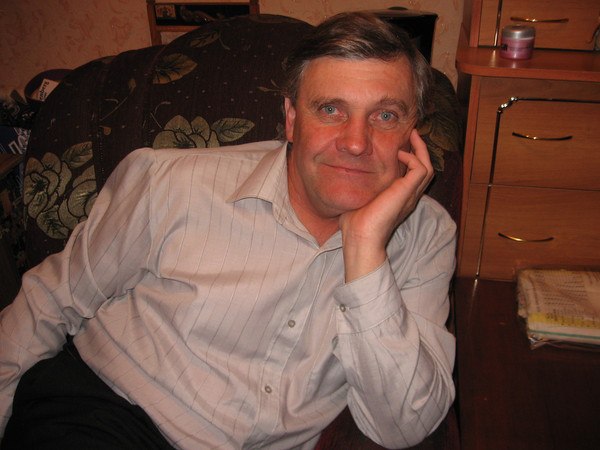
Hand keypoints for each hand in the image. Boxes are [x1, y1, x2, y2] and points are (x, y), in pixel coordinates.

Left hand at [339, 129, 433, 281]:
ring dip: (420, 150)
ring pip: (427, 168)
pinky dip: (413, 158)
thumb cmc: (354, 223)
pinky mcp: (407, 193)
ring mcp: (410, 196)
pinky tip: (400, 154)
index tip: (401, 143)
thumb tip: (344, 174)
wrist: (360, 237)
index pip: (412, 176)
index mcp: (399, 199)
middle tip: (412, 133)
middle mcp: (408, 197)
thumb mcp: (358, 198)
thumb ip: (359, 187)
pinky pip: (421, 169)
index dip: (410, 158)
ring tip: (412, 136)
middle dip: (419, 150)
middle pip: (425, 169)